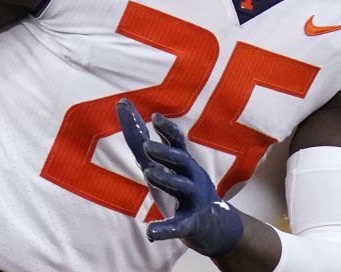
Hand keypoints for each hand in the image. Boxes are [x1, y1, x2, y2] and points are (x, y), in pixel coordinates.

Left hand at [116, 99, 243, 256]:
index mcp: (184, 164)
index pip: (177, 142)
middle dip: (166, 153)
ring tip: (150, 173)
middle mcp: (192, 177)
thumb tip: (123, 107)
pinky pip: (179, 227)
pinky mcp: (192, 225)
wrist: (217, 227)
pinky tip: (151, 232)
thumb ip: (141, 141)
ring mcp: (194, 201)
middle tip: (147, 146)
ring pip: (182, 188)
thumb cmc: (184, 191)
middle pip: (182, 161)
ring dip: (167, 180)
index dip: (167, 129)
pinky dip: (166, 229)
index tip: (155, 116)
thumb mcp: (163, 166)